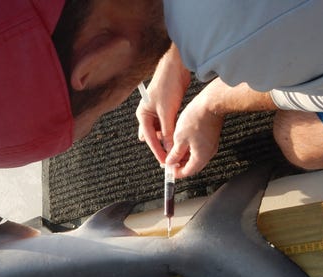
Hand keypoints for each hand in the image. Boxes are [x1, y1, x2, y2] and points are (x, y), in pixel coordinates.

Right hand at [136, 44, 190, 163]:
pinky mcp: (166, 109)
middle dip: (161, 147)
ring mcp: (157, 112)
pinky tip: (179, 138)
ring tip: (176, 150)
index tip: (165, 162)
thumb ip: (167, 132)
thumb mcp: (167, 112)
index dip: (157, 151)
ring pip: (161, 132)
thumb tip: (170, 149)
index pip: (149, 139)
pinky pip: (168, 126)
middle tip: (170, 159)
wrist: (176, 67)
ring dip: (168, 140)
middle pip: (153, 137)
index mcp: (143, 114)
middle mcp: (148, 114)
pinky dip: (173, 132)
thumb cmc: (167, 85)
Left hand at [165, 93, 223, 177]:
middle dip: (180, 164)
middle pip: (192, 166)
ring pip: (195, 157)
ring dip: (184, 156)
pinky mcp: (210, 138)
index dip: (176, 173)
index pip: (188, 172)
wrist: (211, 104)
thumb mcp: (179, 138)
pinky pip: (199, 148)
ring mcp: (210, 145)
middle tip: (169, 160)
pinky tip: (182, 142)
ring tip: (173, 150)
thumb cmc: (197, 119)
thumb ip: (175, 153)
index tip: (168, 169)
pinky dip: (189, 149)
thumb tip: (171, 162)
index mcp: (200, 157)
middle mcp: (208, 154)